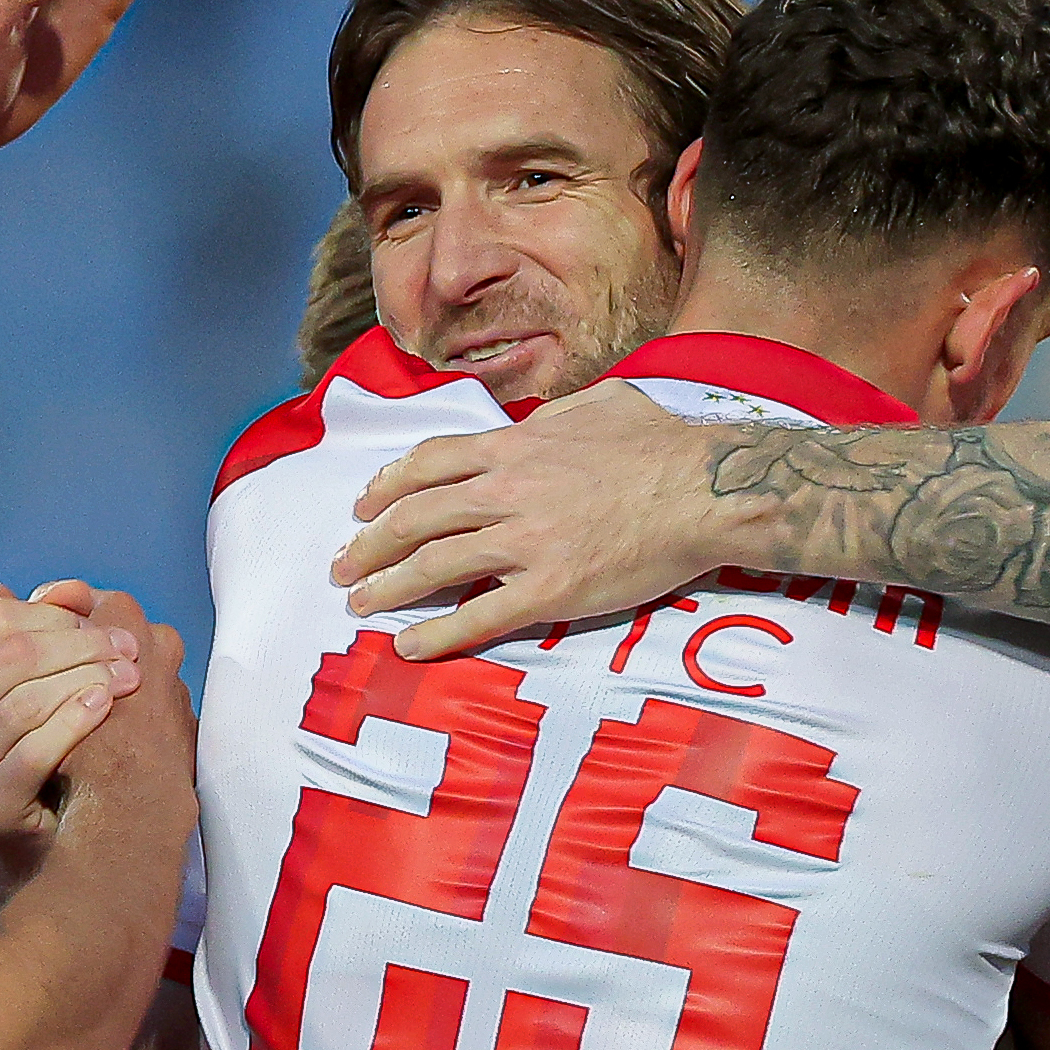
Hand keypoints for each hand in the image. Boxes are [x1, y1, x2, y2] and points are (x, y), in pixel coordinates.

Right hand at [0, 581, 143, 836]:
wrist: (48, 826)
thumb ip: (37, 630)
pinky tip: (103, 706)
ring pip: (24, 703)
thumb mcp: (33, 677)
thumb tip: (54, 590)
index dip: (56, 614)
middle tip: (130, 650)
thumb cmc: (42, 736)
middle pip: (13, 657)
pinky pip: (32, 751)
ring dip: (85, 680)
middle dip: (79, 645)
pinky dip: (73, 722)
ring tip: (128, 678)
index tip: (107, 620)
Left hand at [330, 383, 718, 658]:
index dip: (387, 484)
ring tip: (362, 604)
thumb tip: (539, 421)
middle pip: (416, 517)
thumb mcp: (600, 403)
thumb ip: (556, 415)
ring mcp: (525, 542)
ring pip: (434, 565)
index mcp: (515, 445)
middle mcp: (507, 491)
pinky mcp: (550, 590)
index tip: (364, 504)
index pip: (429, 463)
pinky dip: (437, 634)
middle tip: (344, 565)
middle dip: (370, 543)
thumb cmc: (663, 445)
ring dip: (388, 588)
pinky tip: (410, 646)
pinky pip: (479, 616)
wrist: (705, 490)